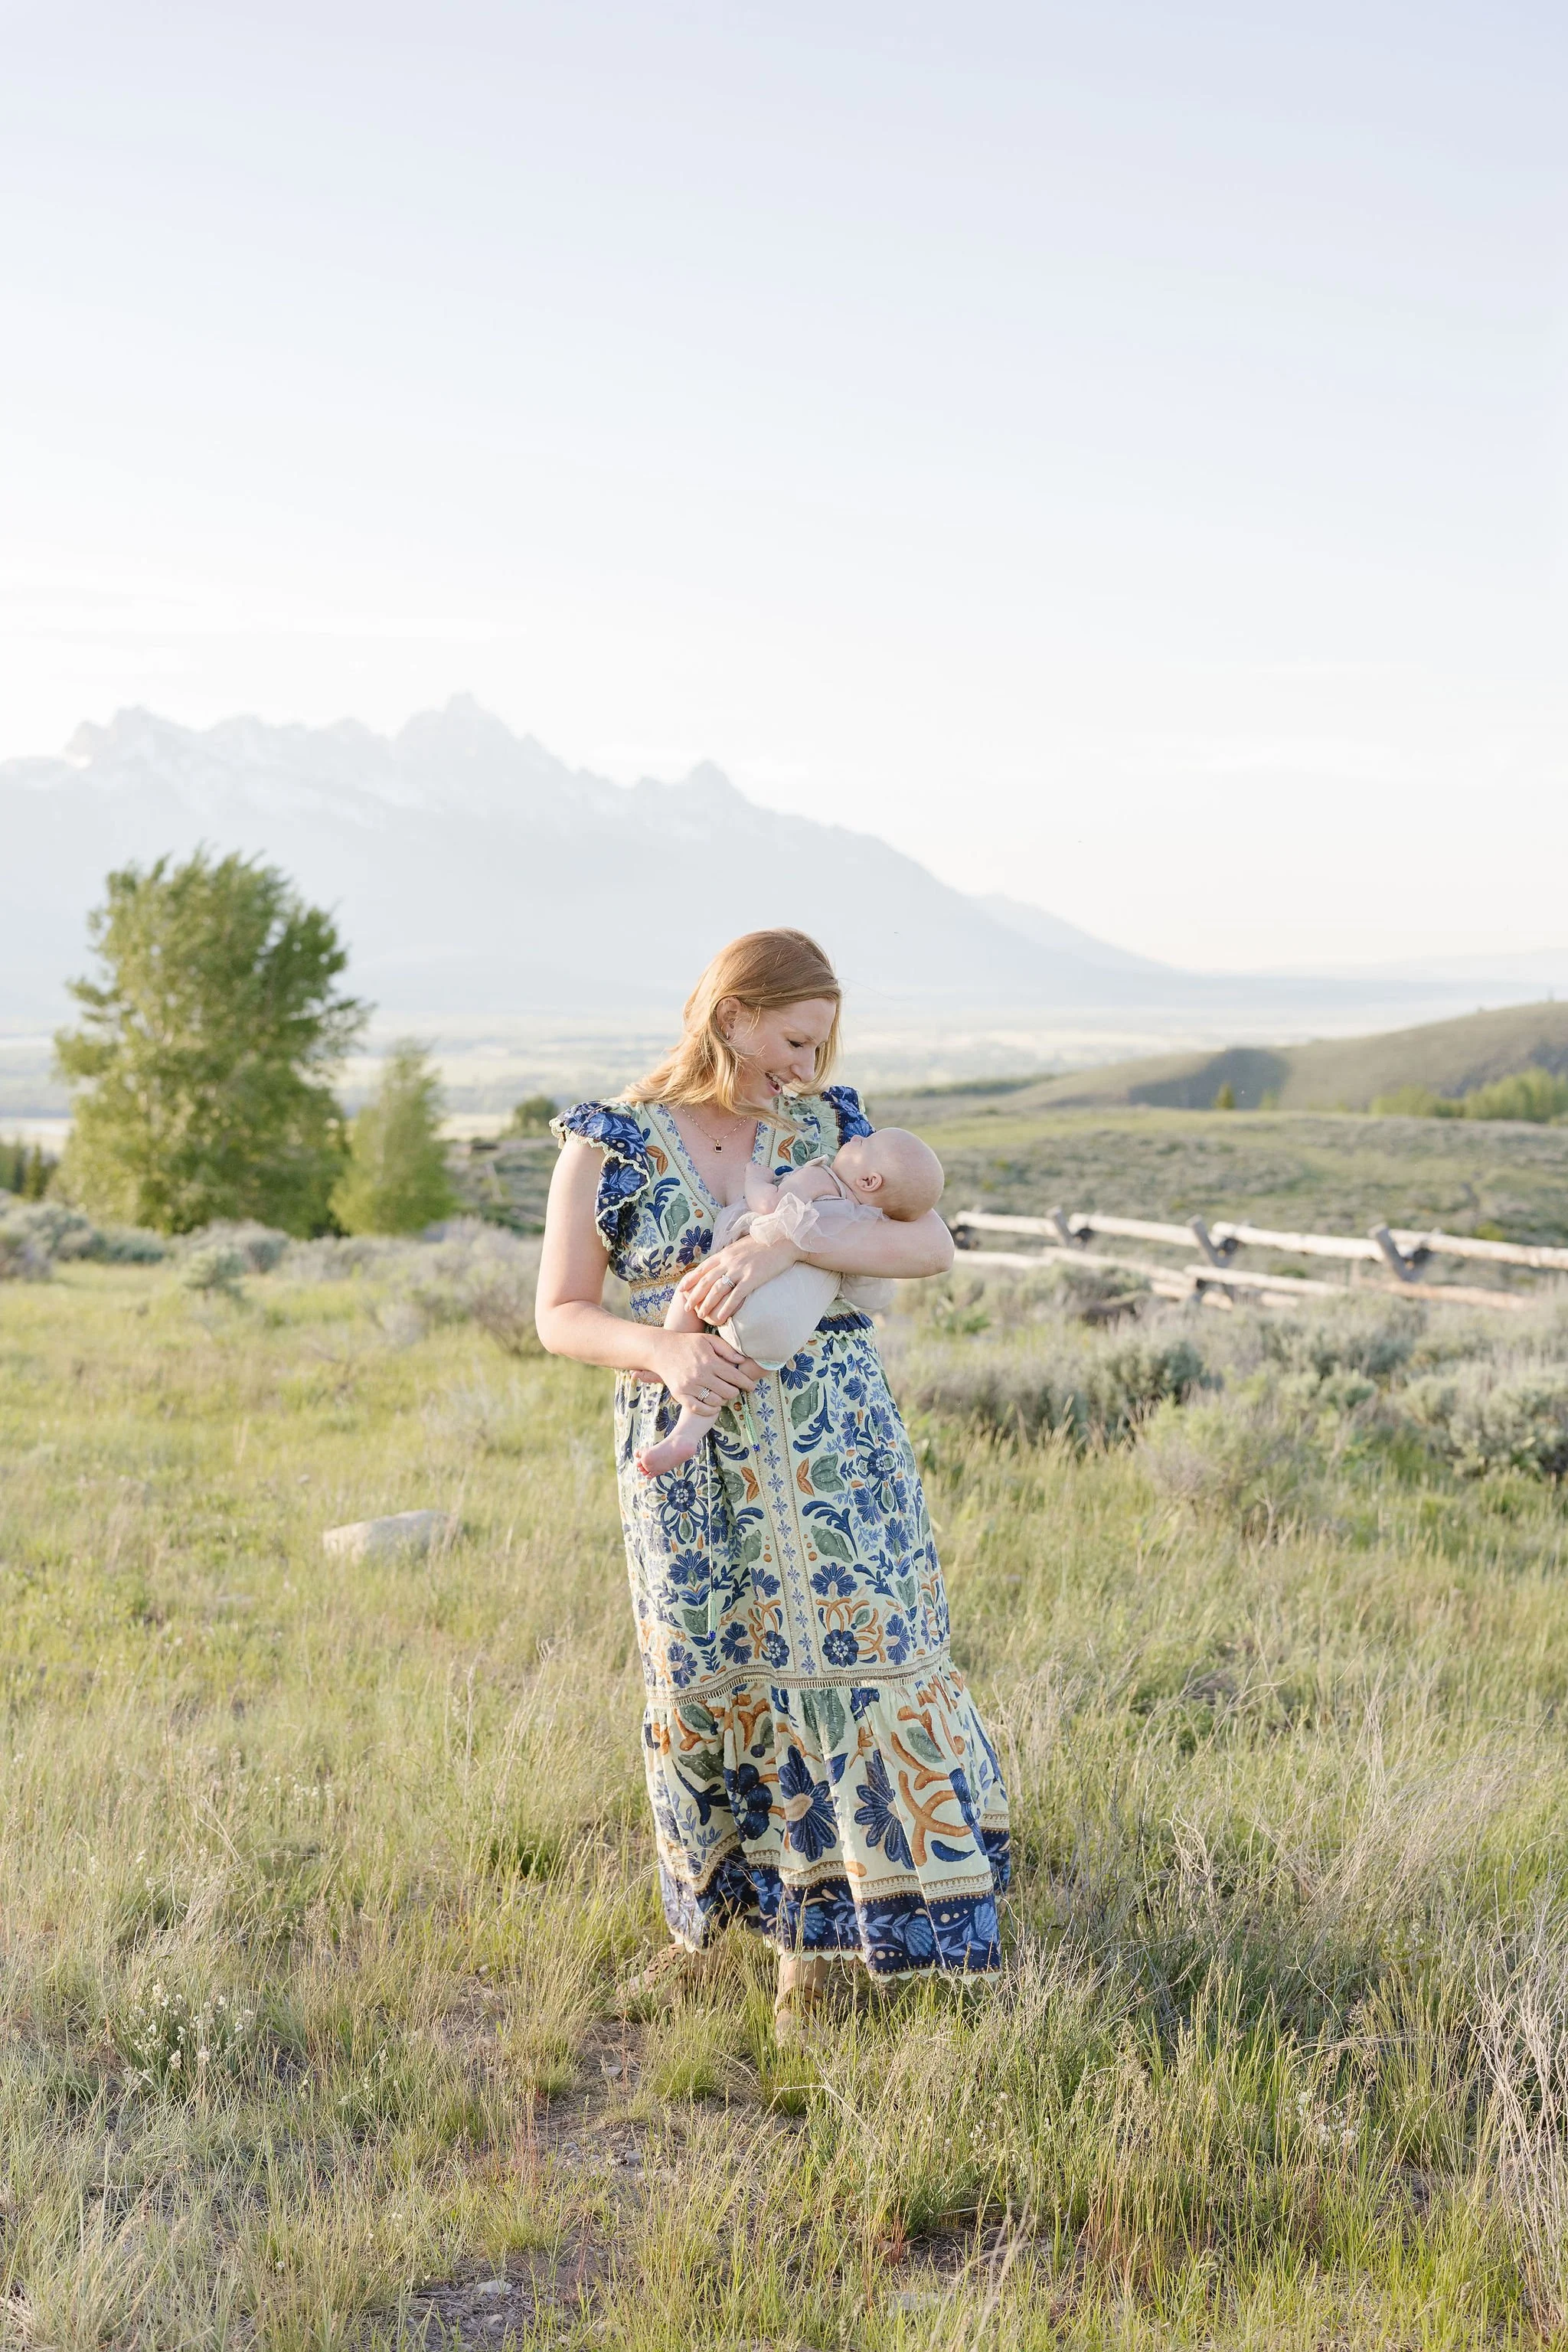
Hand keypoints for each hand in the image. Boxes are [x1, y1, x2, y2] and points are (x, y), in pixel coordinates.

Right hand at [648, 1328, 761, 1410]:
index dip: (746, 1383)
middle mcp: (700, 1375)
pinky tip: (714, 1405)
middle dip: (735, 1391)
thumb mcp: (708, 1340)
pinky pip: (699, 1408)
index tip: (751, 1386)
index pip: (735, 1376)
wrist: (661, 1350)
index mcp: (709, 1361)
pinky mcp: (680, 1394)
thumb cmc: (688, 1343)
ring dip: (723, 1400)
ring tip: (723, 1395)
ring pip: (715, 1401)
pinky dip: (710, 1409)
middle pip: (728, 1391)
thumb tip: (742, 1361)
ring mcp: (689, 1386)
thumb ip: (726, 1350)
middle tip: (735, 1389)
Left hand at [677, 1233, 798, 1324]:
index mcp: (725, 1253)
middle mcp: (728, 1261)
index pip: (702, 1268)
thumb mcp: (740, 1245)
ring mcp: (740, 1270)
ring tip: (701, 1315)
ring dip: (707, 1304)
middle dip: (694, 1295)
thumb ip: (729, 1255)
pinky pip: (735, 1296)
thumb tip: (720, 1263)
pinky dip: (726, 1308)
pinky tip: (721, 1317)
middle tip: (687, 1307)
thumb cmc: (763, 1243)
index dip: (690, 1280)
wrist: (783, 1240)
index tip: (681, 1290)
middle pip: (705, 1281)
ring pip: (717, 1290)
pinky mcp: (752, 1279)